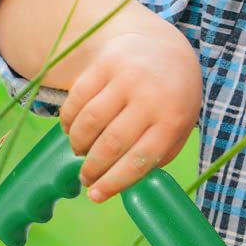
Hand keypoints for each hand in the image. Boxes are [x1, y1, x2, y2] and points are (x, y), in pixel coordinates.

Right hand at [58, 24, 201, 202]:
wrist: (164, 49)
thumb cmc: (170, 100)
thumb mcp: (177, 129)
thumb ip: (155, 156)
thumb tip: (121, 185)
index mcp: (173, 119)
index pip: (141, 159)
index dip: (114, 182)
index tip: (96, 196)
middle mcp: (151, 96)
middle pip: (112, 143)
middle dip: (92, 167)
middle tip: (85, 178)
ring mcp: (127, 77)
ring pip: (89, 121)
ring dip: (78, 144)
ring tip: (79, 152)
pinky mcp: (106, 63)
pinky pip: (77, 98)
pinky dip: (68, 119)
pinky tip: (72, 129)